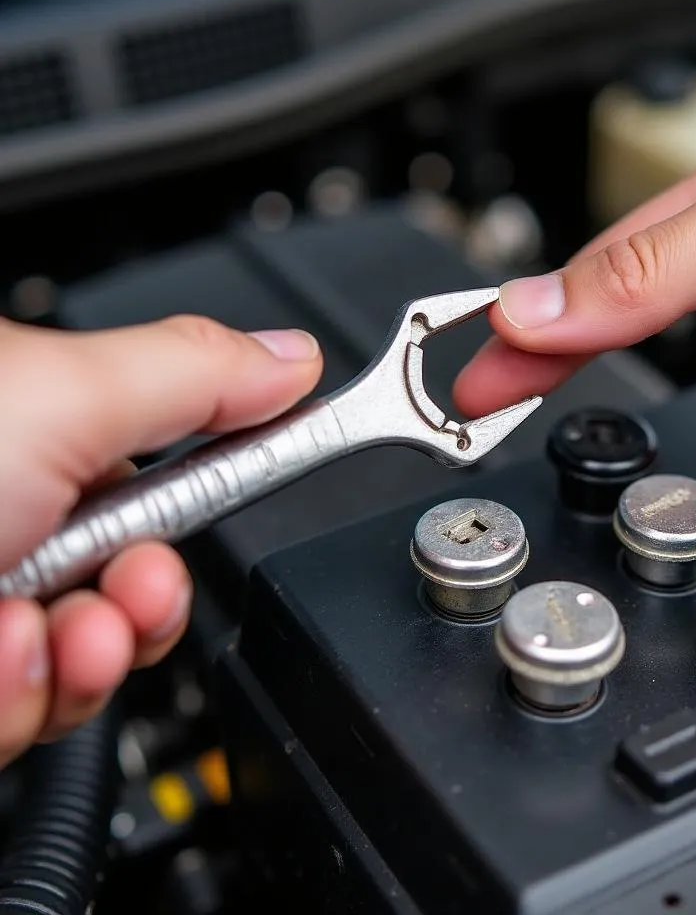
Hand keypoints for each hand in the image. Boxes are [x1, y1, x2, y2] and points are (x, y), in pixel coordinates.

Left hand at [0, 315, 321, 766]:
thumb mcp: (58, 398)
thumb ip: (194, 375)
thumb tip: (291, 357)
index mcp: (42, 434)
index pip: (181, 455)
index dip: (236, 473)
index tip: (295, 457)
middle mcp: (16, 516)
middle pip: (147, 572)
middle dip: (149, 596)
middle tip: (127, 584)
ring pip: (98, 655)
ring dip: (86, 653)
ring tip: (40, 633)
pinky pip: (38, 709)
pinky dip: (25, 695)